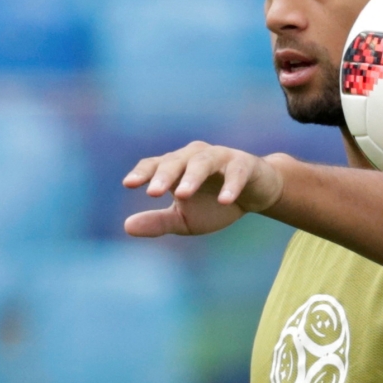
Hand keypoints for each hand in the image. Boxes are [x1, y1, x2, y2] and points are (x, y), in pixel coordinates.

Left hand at [122, 141, 285, 237]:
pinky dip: (230, 185)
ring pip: (203, 162)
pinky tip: (225, 201)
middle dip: (164, 175)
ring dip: (192, 176)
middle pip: (176, 161)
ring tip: (182, 194)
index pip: (155, 165)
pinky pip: (236, 172)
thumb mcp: (184, 219)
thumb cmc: (214, 204)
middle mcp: (195, 156)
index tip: (129, 184)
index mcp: (177, 167)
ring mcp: (221, 157)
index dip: (143, 173)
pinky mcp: (245, 164)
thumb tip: (126, 226)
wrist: (256, 195)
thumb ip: (158, 221)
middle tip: (153, 192)